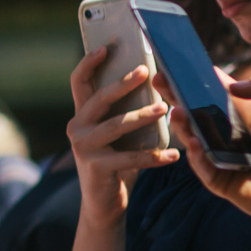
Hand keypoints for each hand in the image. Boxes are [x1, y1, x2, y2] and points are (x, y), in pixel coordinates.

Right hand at [67, 46, 180, 224]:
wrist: (103, 204)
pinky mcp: (96, 167)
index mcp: (82, 115)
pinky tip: (174, 155)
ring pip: (115, 125)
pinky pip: (130, 158)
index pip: (79, 82)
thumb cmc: (117, 163)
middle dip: (122, 83)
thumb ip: (124, 113)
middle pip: (99, 98)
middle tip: (145, 71)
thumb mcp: (118, 135)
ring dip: (141, 116)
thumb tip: (156, 86)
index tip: (106, 47)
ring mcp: (83, 147)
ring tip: (163, 109)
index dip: (89, 62)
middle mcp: (77, 127)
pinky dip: (154, 157)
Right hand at [175, 70, 250, 223]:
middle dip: (176, 95)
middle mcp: (227, 131)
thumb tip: (233, 84)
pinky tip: (196, 144)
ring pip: (192, 136)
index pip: (213, 91)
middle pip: (194, 110)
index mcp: (242, 112)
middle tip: (160, 81)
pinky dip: (196, 154)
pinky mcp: (218, 177)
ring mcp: (220, 154)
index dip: (196, 78)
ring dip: (182, 124)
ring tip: (177, 111)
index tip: (178, 64)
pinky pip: (201, 164)